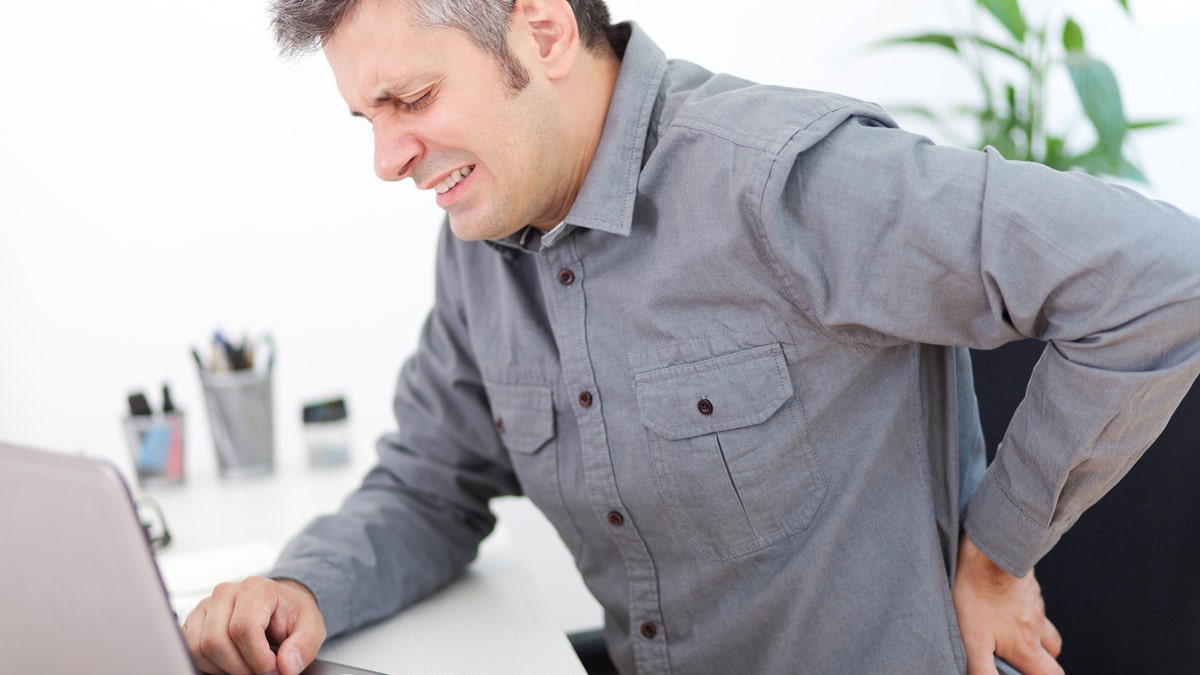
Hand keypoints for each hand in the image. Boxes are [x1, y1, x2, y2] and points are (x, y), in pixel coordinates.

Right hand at [182, 576, 326, 674]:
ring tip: (247, 666)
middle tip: (260, 672)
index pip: (243, 628)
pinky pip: (189, 650)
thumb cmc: (291, 614)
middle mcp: (227, 593)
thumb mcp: (311, 628)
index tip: (273, 669)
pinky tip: (230, 663)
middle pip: (216, 641)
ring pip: (199, 648)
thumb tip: (286, 665)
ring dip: (223, 668)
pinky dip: (209, 665)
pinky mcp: (194, 621)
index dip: (258, 658)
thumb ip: (303, 646)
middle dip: (240, 668)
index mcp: (257, 588)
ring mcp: (206, 606)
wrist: (279, 604)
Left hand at [953, 533, 1063, 674]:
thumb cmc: (979, 594)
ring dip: (1037, 635)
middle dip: (1042, 662)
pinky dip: (1026, 610)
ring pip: (1045, 626)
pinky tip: (1006, 604)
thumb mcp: (973, 638)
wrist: (989, 551)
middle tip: (1021, 660)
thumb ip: (981, 668)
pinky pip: (1034, 603)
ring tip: (1013, 635)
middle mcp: (1037, 627)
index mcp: (1027, 645)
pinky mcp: (1028, 586)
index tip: (1029, 674)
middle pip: (1053, 653)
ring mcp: (1035, 604)